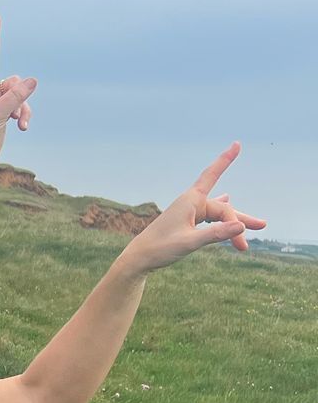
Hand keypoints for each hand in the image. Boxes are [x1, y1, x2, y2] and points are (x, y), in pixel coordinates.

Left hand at [120, 144, 263, 272]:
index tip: (237, 144)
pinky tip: (228, 199)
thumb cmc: (160, 248)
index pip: (212, 175)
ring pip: (218, 215)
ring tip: (256, 230)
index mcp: (191, 200)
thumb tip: (240, 226)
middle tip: (263, 226)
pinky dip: (221, 216)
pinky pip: (210, 216)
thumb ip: (216, 234)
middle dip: (239, 221)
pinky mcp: (187, 221)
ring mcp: (189, 212)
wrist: (139, 258)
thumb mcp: (190, 242)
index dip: (225, 160)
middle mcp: (191, 203)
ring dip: (234, 225)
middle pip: (223, 208)